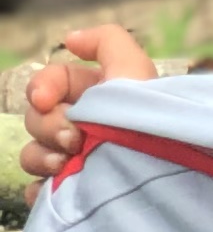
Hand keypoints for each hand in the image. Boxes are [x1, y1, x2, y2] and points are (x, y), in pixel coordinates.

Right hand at [11, 25, 156, 180]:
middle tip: (74, 138)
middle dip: (48, 125)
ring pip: (34, 152)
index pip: (54, 81)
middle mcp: (86, 126)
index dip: (42, 86)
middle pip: (39, 117)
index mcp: (99, 96)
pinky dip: (41, 190)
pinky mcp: (76, 192)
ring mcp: (79, 160)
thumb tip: (71, 40)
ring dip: (40, 156)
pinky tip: (54, 188)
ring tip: (64, 165)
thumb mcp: (133, 69)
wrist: (160, 173)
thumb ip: (107, 42)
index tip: (43, 99)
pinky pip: (42, 190)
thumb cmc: (147, 116)